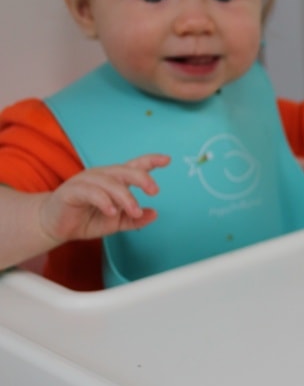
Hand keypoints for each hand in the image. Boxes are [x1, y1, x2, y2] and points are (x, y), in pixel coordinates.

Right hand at [38, 154, 170, 245]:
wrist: (54, 225)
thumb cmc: (86, 219)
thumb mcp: (116, 222)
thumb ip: (135, 219)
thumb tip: (154, 214)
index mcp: (114, 180)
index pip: (135, 166)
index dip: (151, 161)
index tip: (167, 160)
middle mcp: (102, 176)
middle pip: (125, 170)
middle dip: (142, 178)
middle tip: (154, 191)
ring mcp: (85, 181)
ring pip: (110, 182)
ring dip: (125, 197)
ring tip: (133, 211)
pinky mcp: (71, 191)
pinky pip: (90, 192)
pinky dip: (103, 201)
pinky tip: (111, 211)